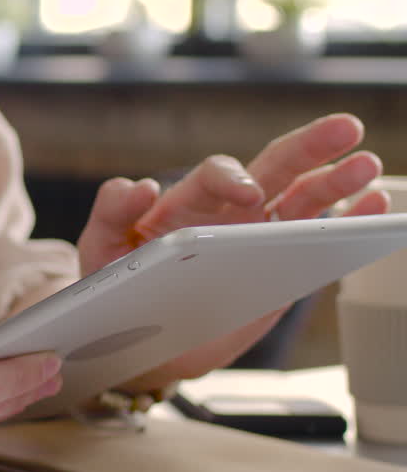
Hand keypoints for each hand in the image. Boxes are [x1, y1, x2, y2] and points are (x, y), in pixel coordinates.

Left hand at [77, 113, 388, 385]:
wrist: (141, 342)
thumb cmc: (117, 287)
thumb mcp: (99, 249)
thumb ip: (110, 212)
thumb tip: (140, 186)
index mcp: (188, 203)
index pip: (217, 175)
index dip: (234, 178)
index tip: (249, 195)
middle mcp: (230, 212)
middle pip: (275, 168)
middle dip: (309, 147)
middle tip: (344, 129)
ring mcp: (260, 237)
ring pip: (305, 199)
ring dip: (338, 181)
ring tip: (368, 166)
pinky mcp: (281, 267)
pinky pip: (318, 240)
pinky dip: (349, 221)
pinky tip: (373, 206)